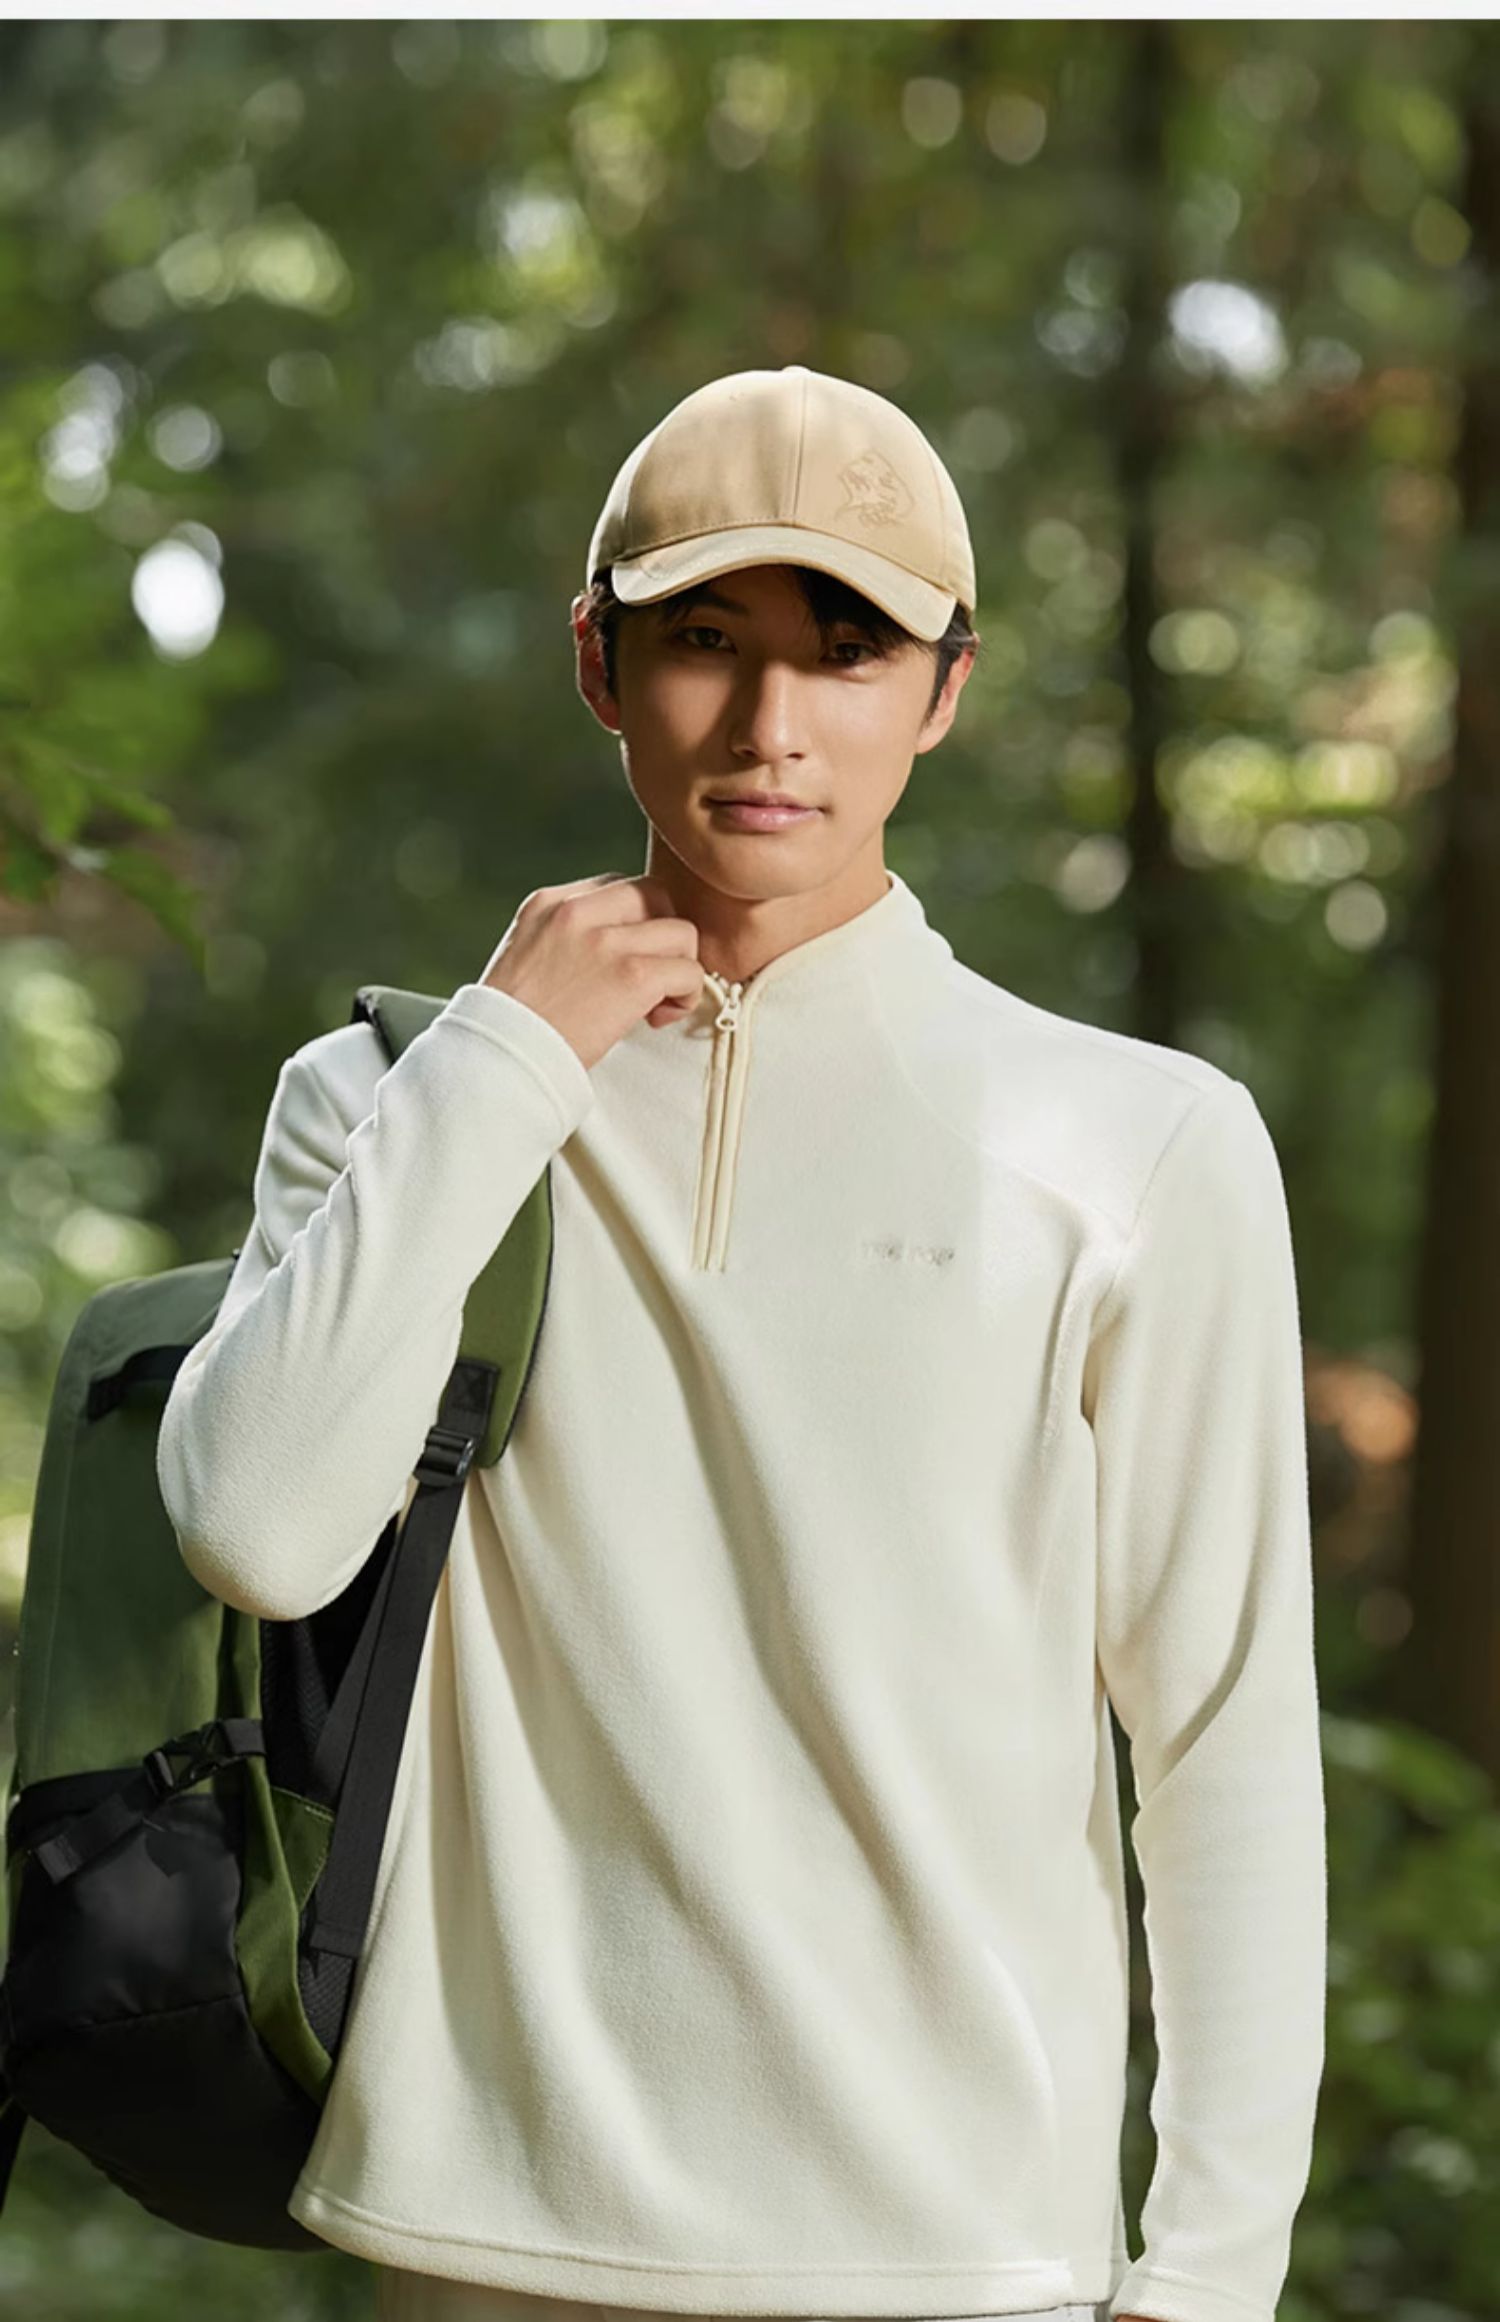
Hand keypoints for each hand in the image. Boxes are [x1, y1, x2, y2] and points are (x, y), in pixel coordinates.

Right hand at [477, 873, 705, 1070]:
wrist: (501, 1058)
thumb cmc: (512, 1023)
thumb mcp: (526, 955)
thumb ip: (566, 937)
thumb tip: (616, 947)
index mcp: (549, 903)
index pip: (617, 888)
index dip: (632, 925)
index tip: (620, 964)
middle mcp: (577, 911)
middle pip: (657, 895)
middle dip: (663, 936)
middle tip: (648, 976)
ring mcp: (606, 941)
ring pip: (683, 932)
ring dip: (680, 967)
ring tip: (656, 1001)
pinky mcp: (632, 975)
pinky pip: (690, 971)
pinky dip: (686, 997)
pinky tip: (658, 1018)